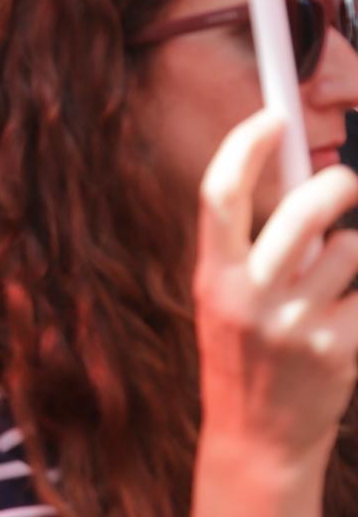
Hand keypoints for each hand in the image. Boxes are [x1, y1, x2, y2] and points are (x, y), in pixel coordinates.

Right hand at [193, 110, 357, 514]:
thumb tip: (297, 174)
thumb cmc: (242, 353)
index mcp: (212, 277)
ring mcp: (297, 326)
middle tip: (343, 185)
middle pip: (306, 211)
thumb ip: (248, 244)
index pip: (220, 195)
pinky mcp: (341, 349)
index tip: (272, 117)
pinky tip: (344, 318)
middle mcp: (250, 298)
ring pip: (351, 248)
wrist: (257, 439)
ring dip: (353, 254)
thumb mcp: (223, 297)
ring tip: (333, 285)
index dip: (245, 147)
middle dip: (336, 186)